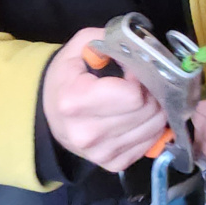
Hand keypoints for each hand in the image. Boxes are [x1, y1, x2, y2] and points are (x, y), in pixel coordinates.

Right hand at [42, 28, 167, 170]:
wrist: (50, 114)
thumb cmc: (68, 78)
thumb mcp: (79, 48)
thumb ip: (108, 40)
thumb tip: (139, 50)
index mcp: (74, 100)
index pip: (133, 95)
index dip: (139, 78)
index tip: (131, 73)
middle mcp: (86, 132)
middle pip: (147, 111)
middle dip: (152, 93)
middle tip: (142, 86)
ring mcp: (100, 153)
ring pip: (153, 128)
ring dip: (155, 111)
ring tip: (140, 101)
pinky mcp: (112, 164)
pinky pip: (149, 144)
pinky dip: (149, 128)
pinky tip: (137, 118)